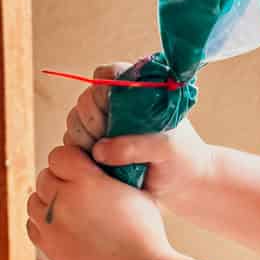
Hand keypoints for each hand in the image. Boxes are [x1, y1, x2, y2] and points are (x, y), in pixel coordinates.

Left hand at [27, 145, 181, 259]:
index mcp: (86, 181)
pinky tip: (65, 226)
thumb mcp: (136, 193)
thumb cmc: (146, 235)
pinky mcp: (50, 248)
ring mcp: (52, 227)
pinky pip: (33, 225)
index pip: (59, 155)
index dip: (72, 160)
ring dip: (50, 201)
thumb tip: (98, 163)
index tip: (84, 168)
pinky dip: (45, 223)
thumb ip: (111, 174)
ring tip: (72, 209)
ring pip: (35, 201)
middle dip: (61, 180)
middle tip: (81, 191)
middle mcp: (63, 201)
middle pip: (45, 176)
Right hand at [62, 63, 215, 213]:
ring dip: (83, 138)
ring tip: (105, 158)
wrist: (185, 183)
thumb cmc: (182, 159)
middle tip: (108, 141)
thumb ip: (136, 146)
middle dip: (91, 122)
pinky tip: (98, 165)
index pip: (106, 76)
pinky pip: (75, 142)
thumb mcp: (165, 149)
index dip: (101, 95)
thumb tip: (99, 151)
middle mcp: (117, 103)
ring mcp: (105, 124)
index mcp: (137, 89)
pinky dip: (80, 153)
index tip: (110, 117)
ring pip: (76, 121)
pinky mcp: (97, 146)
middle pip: (86, 100)